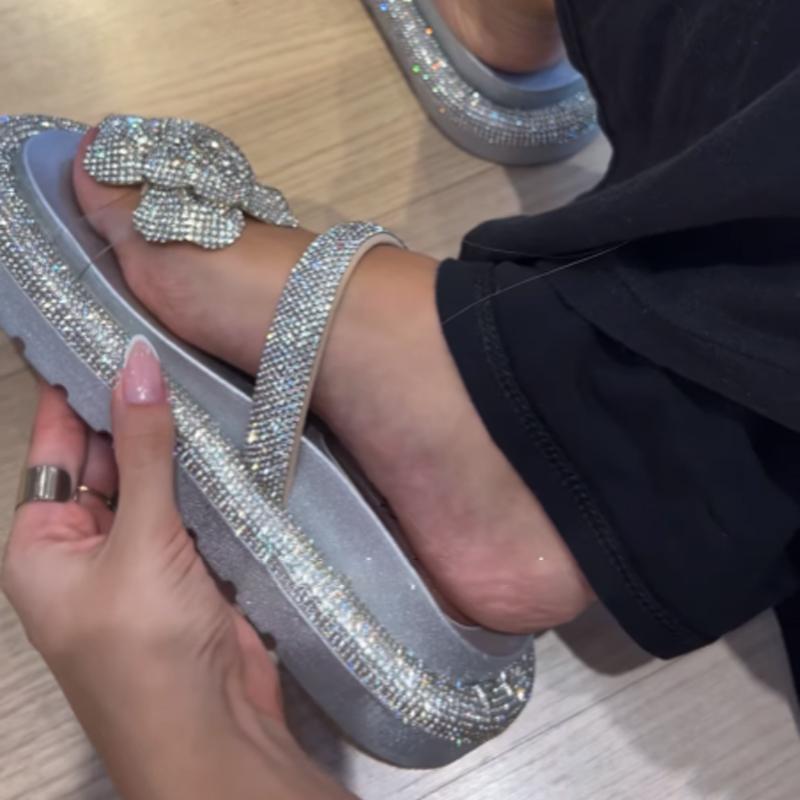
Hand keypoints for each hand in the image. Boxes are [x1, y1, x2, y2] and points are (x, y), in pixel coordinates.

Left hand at [2, 338, 351, 799]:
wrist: (213, 735)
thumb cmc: (144, 650)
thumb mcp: (137, 541)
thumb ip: (143, 450)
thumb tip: (135, 360)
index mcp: (41, 545)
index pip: (56, 450)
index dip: (75, 393)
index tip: (103, 331)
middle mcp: (88, 546)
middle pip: (109, 459)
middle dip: (133, 410)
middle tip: (168, 346)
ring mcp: (145, 555)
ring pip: (157, 479)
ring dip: (177, 442)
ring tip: (201, 376)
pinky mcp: (193, 564)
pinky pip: (194, 504)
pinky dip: (208, 474)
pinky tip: (227, 433)